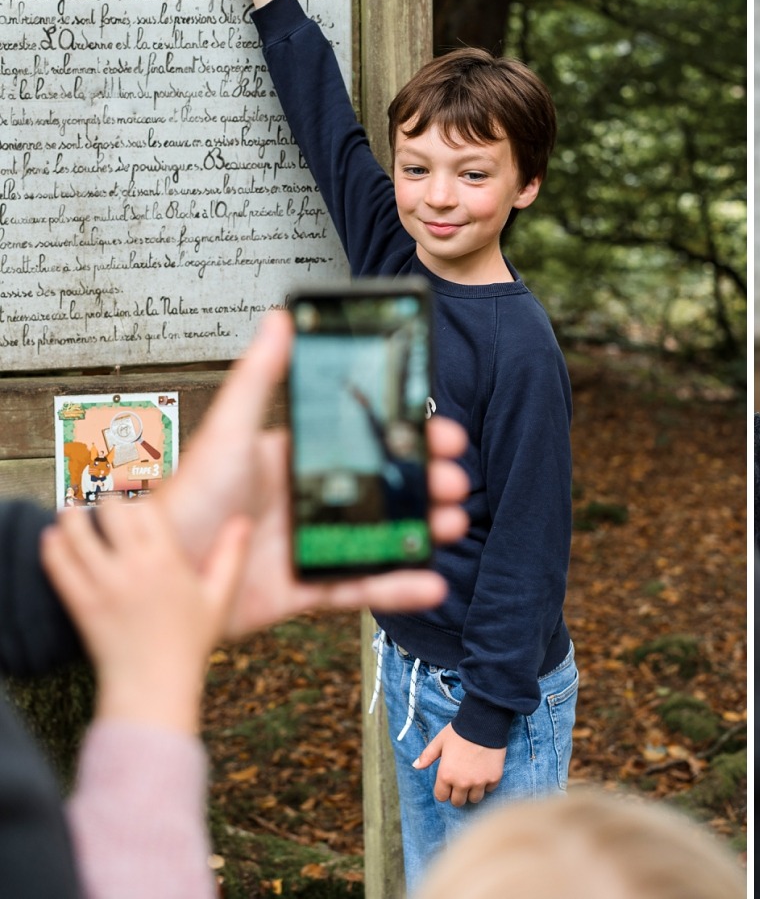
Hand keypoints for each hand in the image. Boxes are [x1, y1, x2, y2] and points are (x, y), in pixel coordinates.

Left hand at [39, 504, 251, 734]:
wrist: (152, 685)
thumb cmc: (188, 643)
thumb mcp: (218, 598)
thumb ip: (232, 556)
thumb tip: (243, 522)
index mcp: (168, 560)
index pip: (146, 505)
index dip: (140, 488)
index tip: (135, 482)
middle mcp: (134, 566)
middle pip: (110, 507)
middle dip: (107, 495)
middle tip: (104, 492)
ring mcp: (103, 584)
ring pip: (76, 529)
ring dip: (73, 513)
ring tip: (76, 510)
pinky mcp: (79, 603)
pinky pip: (57, 563)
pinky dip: (52, 545)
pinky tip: (56, 537)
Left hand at [155, 311, 471, 638]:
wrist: (156, 579)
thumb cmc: (183, 501)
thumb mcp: (228, 433)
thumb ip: (259, 379)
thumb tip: (278, 318)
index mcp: (292, 461)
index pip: (363, 443)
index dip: (406, 438)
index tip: (442, 434)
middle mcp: (305, 501)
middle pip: (382, 489)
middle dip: (426, 483)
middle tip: (454, 480)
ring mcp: (308, 546)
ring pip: (381, 535)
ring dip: (423, 530)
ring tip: (453, 523)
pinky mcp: (304, 588)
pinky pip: (360, 585)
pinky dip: (398, 586)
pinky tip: (430, 582)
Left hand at [415, 723, 506, 806]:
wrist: (485, 722)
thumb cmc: (459, 731)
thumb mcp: (440, 742)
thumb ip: (427, 756)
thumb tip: (415, 766)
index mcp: (446, 775)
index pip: (441, 797)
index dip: (444, 790)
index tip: (448, 782)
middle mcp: (462, 782)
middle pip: (458, 802)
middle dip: (458, 794)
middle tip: (461, 782)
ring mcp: (479, 782)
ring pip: (475, 799)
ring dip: (473, 791)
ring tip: (474, 779)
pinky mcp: (494, 778)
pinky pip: (490, 789)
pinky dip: (488, 783)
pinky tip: (486, 771)